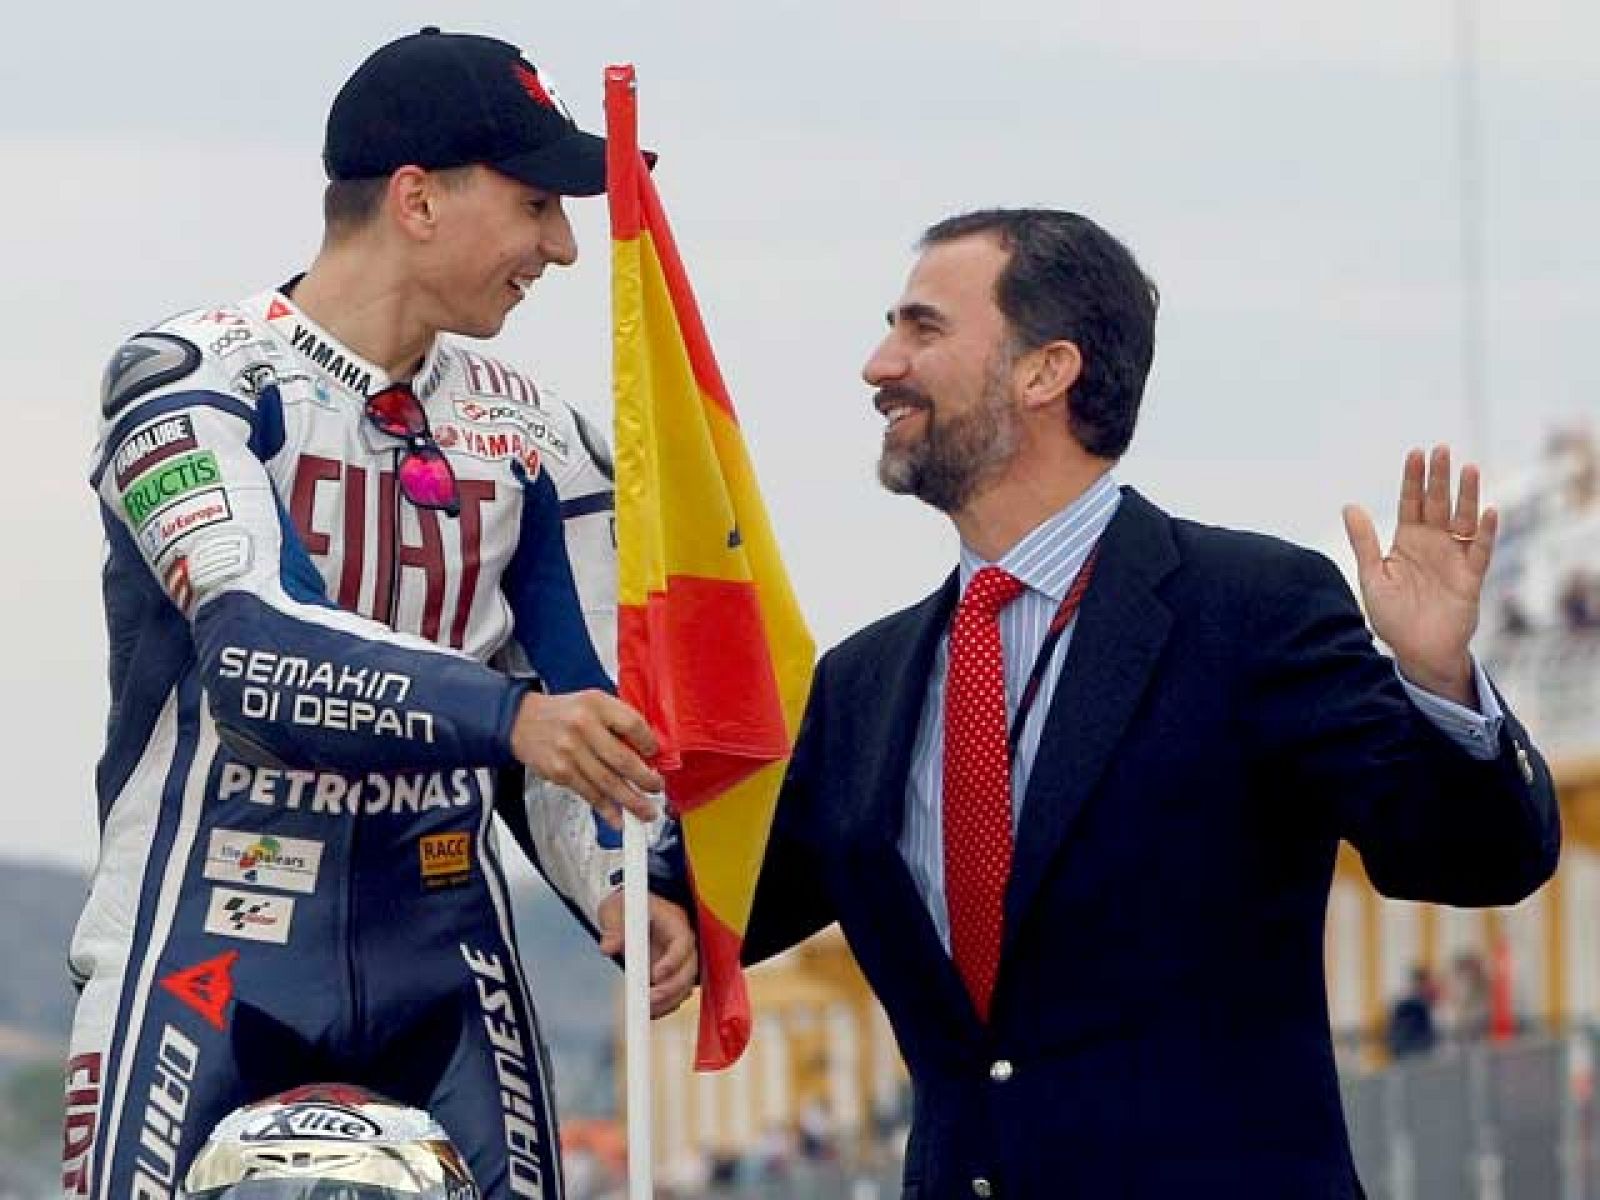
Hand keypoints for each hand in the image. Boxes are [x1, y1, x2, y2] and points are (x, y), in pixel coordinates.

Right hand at [510, 691, 663, 827]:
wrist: (521, 721)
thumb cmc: (563, 713)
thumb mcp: (593, 703)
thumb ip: (618, 721)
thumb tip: (647, 751)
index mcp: (597, 705)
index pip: (632, 725)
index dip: (649, 744)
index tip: (656, 756)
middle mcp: (583, 727)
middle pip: (623, 759)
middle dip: (645, 779)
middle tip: (657, 788)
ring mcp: (570, 751)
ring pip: (608, 782)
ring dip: (631, 801)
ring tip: (647, 812)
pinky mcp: (560, 772)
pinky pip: (589, 794)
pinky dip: (606, 809)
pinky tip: (618, 818)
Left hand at [598, 891, 697, 1017]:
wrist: (631, 911)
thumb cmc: (627, 907)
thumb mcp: (617, 909)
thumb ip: (614, 926)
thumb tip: (608, 947)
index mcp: (674, 921)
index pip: (682, 942)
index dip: (672, 961)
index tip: (653, 975)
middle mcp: (682, 944)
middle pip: (689, 969)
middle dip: (671, 988)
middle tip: (648, 1000)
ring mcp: (679, 961)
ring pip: (685, 986)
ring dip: (668, 1001)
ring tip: (645, 1011)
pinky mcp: (673, 975)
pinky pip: (676, 994)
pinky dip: (665, 1006)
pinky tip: (648, 1012)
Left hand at [1343, 445, 1497, 704]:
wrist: (1416, 652)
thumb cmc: (1392, 616)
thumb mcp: (1373, 576)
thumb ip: (1364, 542)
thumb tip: (1349, 506)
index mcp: (1407, 541)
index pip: (1412, 503)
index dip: (1413, 479)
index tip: (1415, 453)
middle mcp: (1433, 544)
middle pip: (1438, 504)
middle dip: (1439, 478)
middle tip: (1441, 449)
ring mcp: (1454, 559)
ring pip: (1464, 520)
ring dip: (1467, 496)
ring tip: (1468, 469)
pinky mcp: (1471, 578)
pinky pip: (1481, 551)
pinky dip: (1486, 532)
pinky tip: (1489, 511)